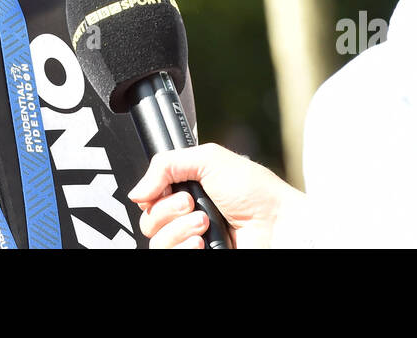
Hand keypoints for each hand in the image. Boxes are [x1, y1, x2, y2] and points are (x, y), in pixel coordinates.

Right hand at [128, 142, 303, 248]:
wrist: (280, 224)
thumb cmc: (255, 192)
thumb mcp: (209, 159)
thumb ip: (166, 164)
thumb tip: (136, 190)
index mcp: (189, 194)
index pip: (150, 200)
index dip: (154, 195)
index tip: (173, 190)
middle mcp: (188, 221)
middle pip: (148, 222)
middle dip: (169, 211)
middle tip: (194, 205)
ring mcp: (193, 244)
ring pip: (156, 244)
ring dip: (178, 230)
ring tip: (204, 224)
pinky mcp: (199, 258)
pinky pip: (171, 257)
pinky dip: (183, 250)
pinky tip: (203, 244)